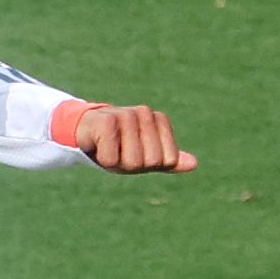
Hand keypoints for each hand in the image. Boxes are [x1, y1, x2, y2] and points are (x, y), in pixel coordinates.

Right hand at [74, 103, 196, 174]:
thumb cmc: (120, 146)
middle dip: (134, 164)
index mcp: (160, 121)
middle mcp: (146, 113)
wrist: (85, 131)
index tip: (138, 153)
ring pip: (133, 161)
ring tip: (111, 147)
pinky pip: (112, 158)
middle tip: (122, 151)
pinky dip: (104, 159)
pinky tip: (98, 144)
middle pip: (151, 161)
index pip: (169, 160)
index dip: (151, 164)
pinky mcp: (107, 120)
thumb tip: (194, 164)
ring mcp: (127, 114)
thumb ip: (170, 160)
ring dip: (118, 162)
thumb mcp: (147, 156)